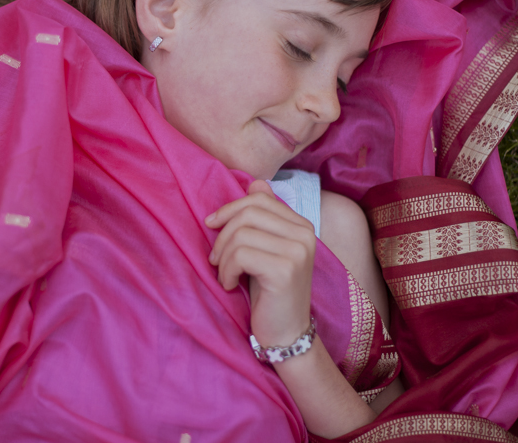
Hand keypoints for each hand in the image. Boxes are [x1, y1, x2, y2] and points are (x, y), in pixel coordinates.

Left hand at [206, 180, 315, 346]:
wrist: (286, 334)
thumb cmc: (269, 291)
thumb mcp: (264, 250)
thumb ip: (263, 218)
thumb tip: (256, 183)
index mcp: (301, 225)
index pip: (258, 198)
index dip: (229, 209)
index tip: (212, 225)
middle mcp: (305, 234)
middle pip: (248, 212)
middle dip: (223, 235)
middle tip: (216, 259)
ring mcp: (298, 251)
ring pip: (241, 233)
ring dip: (223, 257)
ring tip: (225, 274)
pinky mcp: (286, 270)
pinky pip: (241, 254)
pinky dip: (227, 270)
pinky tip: (230, 284)